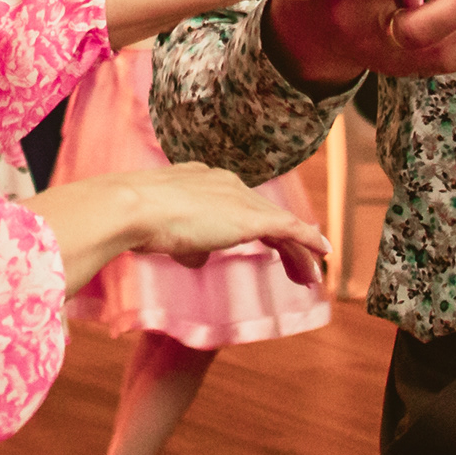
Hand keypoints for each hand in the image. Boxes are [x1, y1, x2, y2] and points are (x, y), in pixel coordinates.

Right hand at [121, 163, 331, 287]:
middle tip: (293, 264)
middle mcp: (225, 182)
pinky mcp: (250, 217)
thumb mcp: (160, 231)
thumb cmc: (133, 219)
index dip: (252, 226)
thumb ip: (182, 240)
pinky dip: (308, 241)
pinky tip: (323, 254)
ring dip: (297, 250)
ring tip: (309, 275)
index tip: (260, 243)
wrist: (132, 208)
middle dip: (279, 240)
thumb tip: (196, 255)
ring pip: (279, 224)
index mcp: (200, 179)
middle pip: (263, 213)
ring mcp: (238, 198)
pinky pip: (290, 229)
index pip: (235, 204)